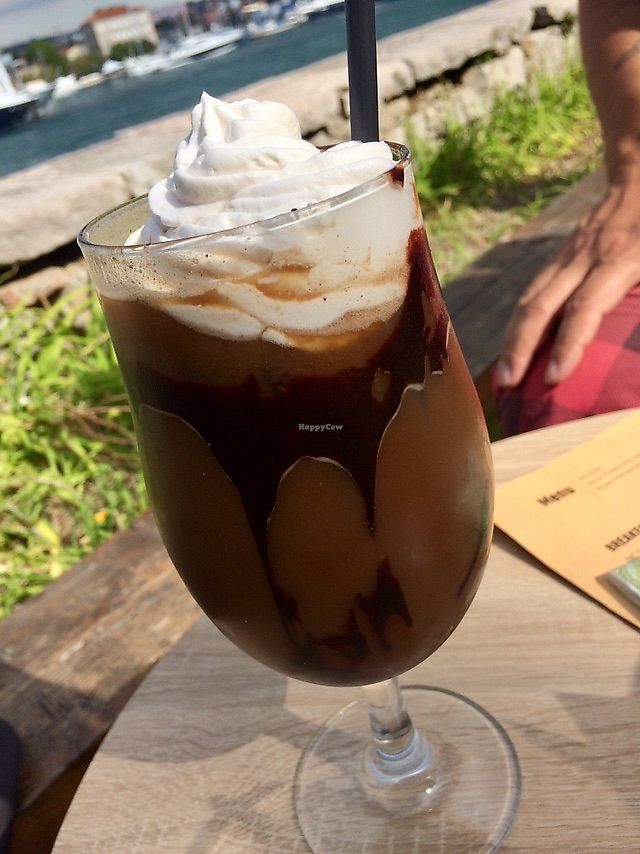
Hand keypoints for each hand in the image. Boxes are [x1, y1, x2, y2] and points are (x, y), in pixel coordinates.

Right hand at [496, 178, 639, 386]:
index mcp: (619, 259)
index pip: (584, 308)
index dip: (568, 345)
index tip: (554, 378)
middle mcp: (584, 259)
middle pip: (541, 307)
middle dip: (521, 349)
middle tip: (509, 385)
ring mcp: (567, 256)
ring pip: (529, 300)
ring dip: (513, 340)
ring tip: (504, 376)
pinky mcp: (560, 257)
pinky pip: (533, 292)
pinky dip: (519, 324)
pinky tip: (513, 348)